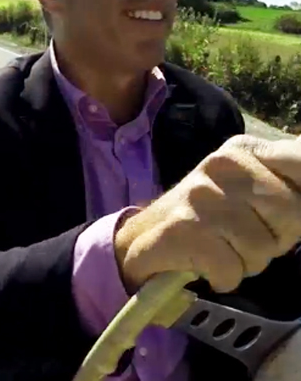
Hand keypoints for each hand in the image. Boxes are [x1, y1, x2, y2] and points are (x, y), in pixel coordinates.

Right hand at [114, 134, 300, 293]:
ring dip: (247, 262)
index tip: (277, 216)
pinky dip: (222, 277)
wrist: (143, 239)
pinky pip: (230, 269)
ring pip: (261, 246)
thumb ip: (288, 181)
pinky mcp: (180, 230)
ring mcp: (199, 196)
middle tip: (244, 237)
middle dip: (276, 237)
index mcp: (243, 151)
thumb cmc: (210, 220)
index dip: (297, 202)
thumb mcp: (254, 191)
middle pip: (291, 212)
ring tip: (223, 251)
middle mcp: (220, 165)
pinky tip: (205, 266)